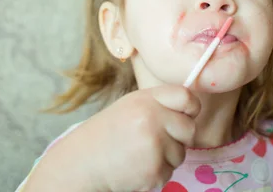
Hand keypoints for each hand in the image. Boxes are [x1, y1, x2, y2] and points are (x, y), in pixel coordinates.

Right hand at [24, 85, 200, 191]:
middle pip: (190, 129)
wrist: (81, 163)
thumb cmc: (107, 134)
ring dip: (166, 157)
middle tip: (155, 141)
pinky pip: (169, 172)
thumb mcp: (131, 106)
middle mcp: (152, 118)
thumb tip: (191, 108)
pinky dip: (156, 174)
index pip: (186, 97)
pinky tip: (136, 167)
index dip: (191, 108)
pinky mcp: (154, 171)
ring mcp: (154, 145)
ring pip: (180, 154)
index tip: (186, 114)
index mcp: (146, 99)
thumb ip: (158, 104)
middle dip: (179, 138)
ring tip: (139, 154)